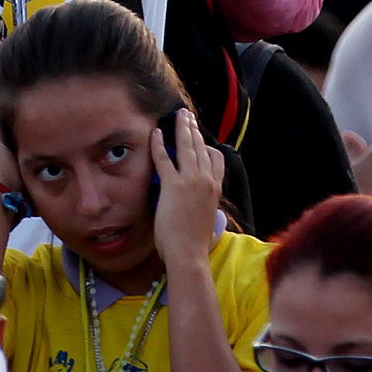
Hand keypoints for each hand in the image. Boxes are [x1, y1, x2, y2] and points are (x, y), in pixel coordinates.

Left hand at [150, 109, 226, 269]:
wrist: (189, 254)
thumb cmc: (195, 243)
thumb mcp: (206, 219)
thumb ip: (204, 205)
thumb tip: (200, 204)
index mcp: (215, 190)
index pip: (216, 160)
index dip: (207, 145)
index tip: (201, 137)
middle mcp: (206, 181)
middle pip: (201, 147)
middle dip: (194, 129)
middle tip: (188, 116)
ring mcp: (190, 181)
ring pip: (186, 147)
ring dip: (182, 129)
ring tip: (179, 117)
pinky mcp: (173, 185)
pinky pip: (164, 158)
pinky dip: (158, 144)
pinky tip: (155, 133)